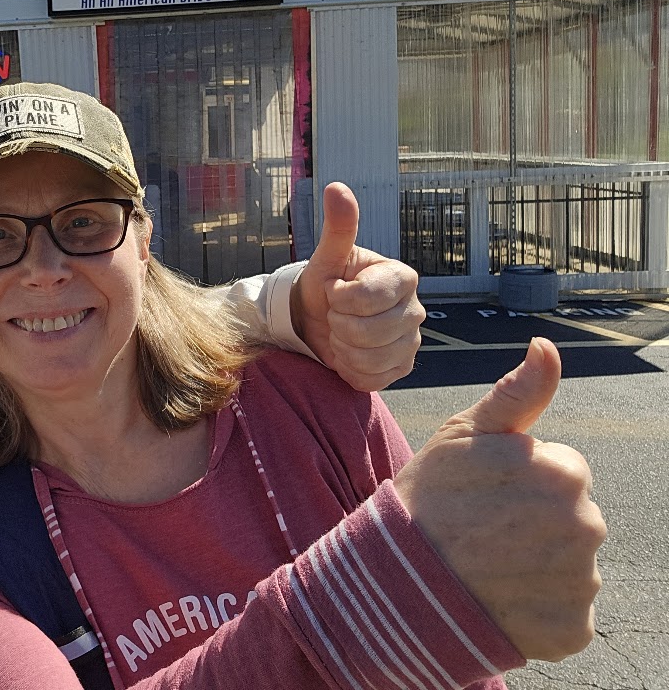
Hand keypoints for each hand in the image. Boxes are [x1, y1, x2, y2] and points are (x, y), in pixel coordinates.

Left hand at [292, 182, 423, 390]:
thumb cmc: (325, 283)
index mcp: (402, 277)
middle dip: (339, 324)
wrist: (318, 320)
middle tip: (334, 314)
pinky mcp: (402, 368)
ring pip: (372, 357)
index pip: (369, 297)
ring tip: (340, 332)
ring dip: (343, 348)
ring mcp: (412, 341)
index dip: (339, 298)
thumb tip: (335, 186)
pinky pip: (373, 379)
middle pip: (371, 331)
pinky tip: (347, 354)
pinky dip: (351, 370)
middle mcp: (415, 309)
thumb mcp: (327, 256)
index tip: (332, 290)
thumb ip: (338, 226)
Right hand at [395, 338, 605, 661]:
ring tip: (487, 565)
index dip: (520, 479)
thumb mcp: (462, 435)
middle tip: (482, 529)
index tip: (483, 493)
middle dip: (536, 520)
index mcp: (563, 471)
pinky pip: (568, 614)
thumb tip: (547, 347)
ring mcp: (581, 582)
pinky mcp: (571, 630)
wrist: (391, 582)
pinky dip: (538, 610)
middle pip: (574, 517)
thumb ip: (516, 393)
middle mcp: (585, 526)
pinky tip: (498, 599)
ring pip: (573, 565)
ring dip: (538, 566)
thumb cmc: (427, 498)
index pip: (564, 470)